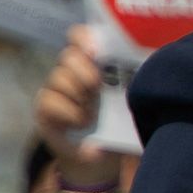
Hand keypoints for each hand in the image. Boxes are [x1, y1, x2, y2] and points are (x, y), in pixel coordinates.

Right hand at [37, 26, 128, 190]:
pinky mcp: (44, 109)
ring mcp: (55, 89)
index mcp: (93, 64)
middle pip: (69, 56)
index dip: (84, 37)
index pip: (80, 37)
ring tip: (93, 113)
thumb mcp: (132, 103)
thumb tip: (147, 75)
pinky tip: (82, 123)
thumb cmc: (120, 124)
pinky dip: (69, 112)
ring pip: (59, 77)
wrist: (102, 156)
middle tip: (97, 86)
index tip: (96, 49)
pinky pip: (49, 100)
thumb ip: (135, 86)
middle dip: (84, 70)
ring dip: (78, 95)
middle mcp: (71, 72)